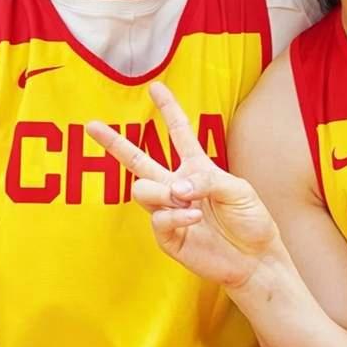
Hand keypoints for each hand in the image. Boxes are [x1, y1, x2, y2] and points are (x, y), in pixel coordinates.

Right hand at [86, 83, 280, 288]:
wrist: (255, 259)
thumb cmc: (251, 220)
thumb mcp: (237, 190)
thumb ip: (206, 181)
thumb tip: (175, 186)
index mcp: (198, 167)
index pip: (178, 133)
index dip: (169, 109)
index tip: (155, 86)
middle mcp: (178, 186)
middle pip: (138, 160)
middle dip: (114, 142)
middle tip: (91, 125)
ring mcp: (169, 211)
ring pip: (141, 189)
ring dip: (161, 191)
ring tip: (186, 199)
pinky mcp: (168, 236)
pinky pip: (157, 218)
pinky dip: (175, 214)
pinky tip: (194, 217)